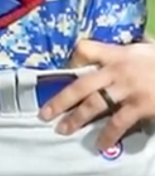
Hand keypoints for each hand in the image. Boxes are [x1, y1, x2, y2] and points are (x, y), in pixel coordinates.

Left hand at [39, 39, 154, 149]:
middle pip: (81, 84)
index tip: (64, 70)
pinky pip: (119, 122)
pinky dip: (108, 134)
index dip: (72, 59)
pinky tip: (99, 144)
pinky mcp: (140, 106)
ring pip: (94, 104)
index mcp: (115, 54)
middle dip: (61, 99)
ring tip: (63, 129)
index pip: (84, 49)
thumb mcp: (144, 48)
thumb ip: (127, 50)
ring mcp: (127, 90)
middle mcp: (116, 71)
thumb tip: (127, 44)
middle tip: (44, 113)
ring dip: (76, 118)